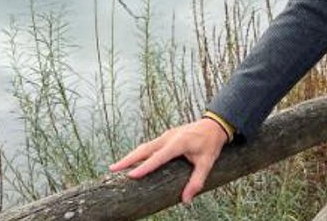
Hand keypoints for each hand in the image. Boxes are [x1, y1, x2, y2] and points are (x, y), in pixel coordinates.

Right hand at [109, 118, 228, 203]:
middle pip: (144, 149)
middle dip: (128, 159)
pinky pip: (149, 145)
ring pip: (144, 146)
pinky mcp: (165, 137)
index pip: (158, 157)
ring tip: (116, 166)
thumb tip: (186, 200)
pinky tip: (131, 161)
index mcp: (178, 143)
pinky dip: (138, 153)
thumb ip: (196, 181)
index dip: (144, 167)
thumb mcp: (207, 163)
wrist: (214, 125)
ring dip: (130, 156)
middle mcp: (168, 137)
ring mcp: (166, 136)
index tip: (131, 175)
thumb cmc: (211, 144)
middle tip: (112, 169)